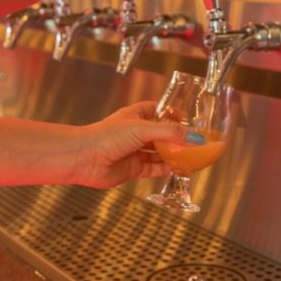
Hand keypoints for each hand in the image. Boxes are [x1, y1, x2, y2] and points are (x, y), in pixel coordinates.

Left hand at [69, 101, 192, 188]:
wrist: (84, 158)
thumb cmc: (105, 136)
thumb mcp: (142, 129)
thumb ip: (170, 133)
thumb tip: (195, 138)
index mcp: (136, 116)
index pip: (159, 111)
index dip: (174, 114)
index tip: (190, 120)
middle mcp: (136, 133)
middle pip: (162, 134)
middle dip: (177, 138)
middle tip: (196, 141)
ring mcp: (134, 151)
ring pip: (159, 153)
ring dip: (174, 155)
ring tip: (192, 156)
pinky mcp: (133, 168)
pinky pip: (154, 168)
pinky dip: (166, 169)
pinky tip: (178, 169)